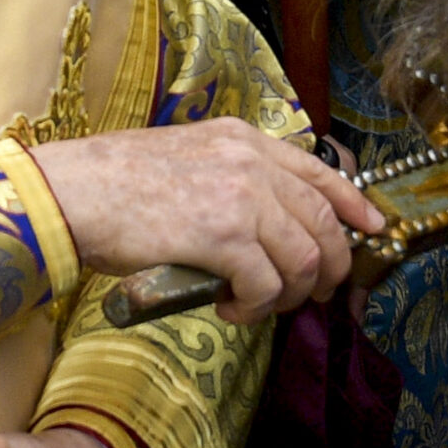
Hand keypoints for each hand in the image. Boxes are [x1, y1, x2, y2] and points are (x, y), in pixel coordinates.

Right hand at [29, 118, 383, 322]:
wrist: (75, 192)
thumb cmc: (118, 183)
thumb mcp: (189, 157)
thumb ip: (232, 177)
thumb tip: (265, 224)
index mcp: (245, 140)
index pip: (320, 171)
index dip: (353, 203)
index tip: (372, 228)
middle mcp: (251, 163)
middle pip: (322, 221)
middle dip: (329, 264)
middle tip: (315, 292)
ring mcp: (240, 198)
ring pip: (302, 258)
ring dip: (289, 292)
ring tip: (260, 303)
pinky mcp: (222, 237)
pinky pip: (265, 283)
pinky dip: (255, 305)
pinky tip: (232, 307)